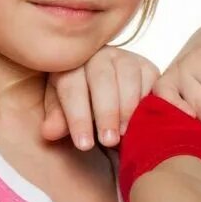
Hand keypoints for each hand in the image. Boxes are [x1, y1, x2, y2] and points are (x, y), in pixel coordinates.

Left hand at [43, 46, 158, 150]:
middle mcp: (97, 56)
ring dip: (127, 108)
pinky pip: (151, 81)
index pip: (71, 86)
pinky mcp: (147, 67)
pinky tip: (143, 122)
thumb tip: (50, 131)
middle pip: (101, 78)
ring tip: (125, 134)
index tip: (84, 145)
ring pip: (128, 77)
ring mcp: (124, 59)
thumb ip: (59, 122)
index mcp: (69, 65)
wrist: (111, 106)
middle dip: (105, 112)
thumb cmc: (83, 110)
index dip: (77, 116)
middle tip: (108, 141)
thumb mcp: (65, 116)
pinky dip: (147, 102)